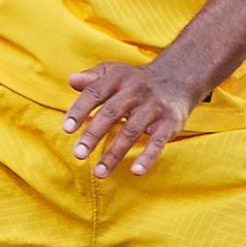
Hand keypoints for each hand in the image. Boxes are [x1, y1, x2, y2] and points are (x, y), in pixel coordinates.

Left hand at [62, 58, 207, 177]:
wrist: (179, 78)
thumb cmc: (135, 80)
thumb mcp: (114, 73)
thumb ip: (92, 78)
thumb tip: (71, 81)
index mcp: (117, 78)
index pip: (94, 93)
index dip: (79, 110)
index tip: (66, 130)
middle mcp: (135, 91)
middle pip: (111, 113)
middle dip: (94, 135)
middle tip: (78, 155)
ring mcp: (153, 107)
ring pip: (132, 131)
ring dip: (115, 154)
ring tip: (99, 173)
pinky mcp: (170, 123)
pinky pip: (158, 142)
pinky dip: (148, 157)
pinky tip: (136, 172)